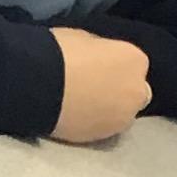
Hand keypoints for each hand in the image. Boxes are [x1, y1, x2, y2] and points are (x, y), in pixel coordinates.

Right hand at [49, 28, 150, 143]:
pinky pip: (103, 128)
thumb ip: (101, 52)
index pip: (133, 63)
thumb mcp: (86, 38)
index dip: (114, 63)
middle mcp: (137, 91)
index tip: (95, 64)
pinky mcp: (104, 138)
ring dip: (108, 109)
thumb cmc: (61, 51)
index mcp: (135, 60)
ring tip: (81, 104)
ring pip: (121, 114)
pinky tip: (75, 116)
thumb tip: (99, 59)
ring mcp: (123, 118)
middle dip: (119, 89)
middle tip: (92, 86)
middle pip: (133, 92)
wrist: (38, 84)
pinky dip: (94, 122)